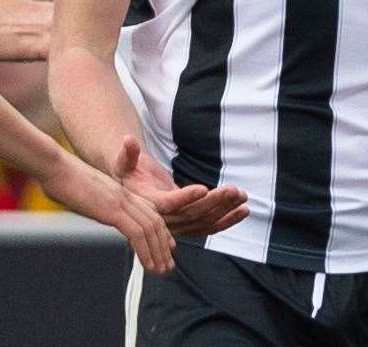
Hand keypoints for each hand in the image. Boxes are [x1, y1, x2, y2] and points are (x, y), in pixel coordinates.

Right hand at [40, 152, 174, 273]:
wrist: (56, 167)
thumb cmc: (63, 179)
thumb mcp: (87, 192)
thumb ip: (97, 202)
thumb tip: (94, 209)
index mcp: (121, 192)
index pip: (149, 213)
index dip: (161, 230)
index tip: (168, 246)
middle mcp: (126, 197)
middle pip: (154, 222)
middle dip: (163, 245)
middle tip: (168, 265)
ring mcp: (121, 203)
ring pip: (149, 229)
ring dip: (157, 252)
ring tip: (162, 270)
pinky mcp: (113, 210)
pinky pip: (136, 233)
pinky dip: (146, 251)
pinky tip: (149, 264)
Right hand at [112, 135, 248, 236]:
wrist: (134, 190)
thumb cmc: (130, 173)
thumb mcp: (124, 162)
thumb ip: (127, 154)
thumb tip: (128, 140)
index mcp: (148, 203)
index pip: (168, 204)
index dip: (185, 197)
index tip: (203, 188)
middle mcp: (162, 219)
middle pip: (190, 213)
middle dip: (214, 202)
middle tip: (232, 190)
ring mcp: (176, 225)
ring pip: (202, 221)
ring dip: (224, 210)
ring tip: (242, 196)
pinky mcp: (187, 225)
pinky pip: (208, 226)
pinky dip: (226, 220)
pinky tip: (242, 211)